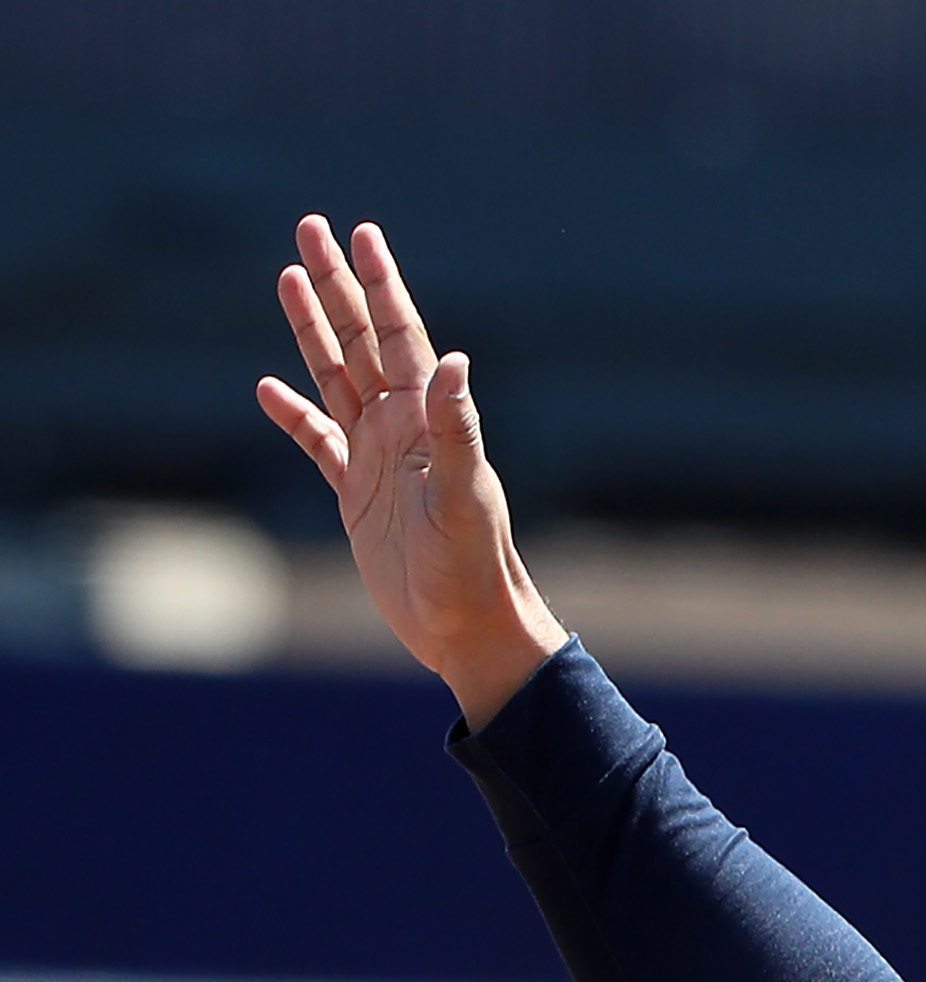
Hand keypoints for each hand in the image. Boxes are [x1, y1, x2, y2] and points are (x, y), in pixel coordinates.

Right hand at [256, 217, 566, 727]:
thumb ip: (458, 428)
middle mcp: (401, 429)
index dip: (381, 284)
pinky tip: (267, 388)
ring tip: (286, 277)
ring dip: (312, 329)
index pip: (400, 335)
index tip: (362, 233)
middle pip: (361, 340)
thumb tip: (452, 361)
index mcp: (426, 420)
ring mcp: (376, 459)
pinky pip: (317, 443)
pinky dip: (294, 415)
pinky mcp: (356, 496)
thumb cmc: (474, 565)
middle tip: (310, 227)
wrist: (466, 626)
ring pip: (336, 378)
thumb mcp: (465, 494)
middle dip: (335, 284)